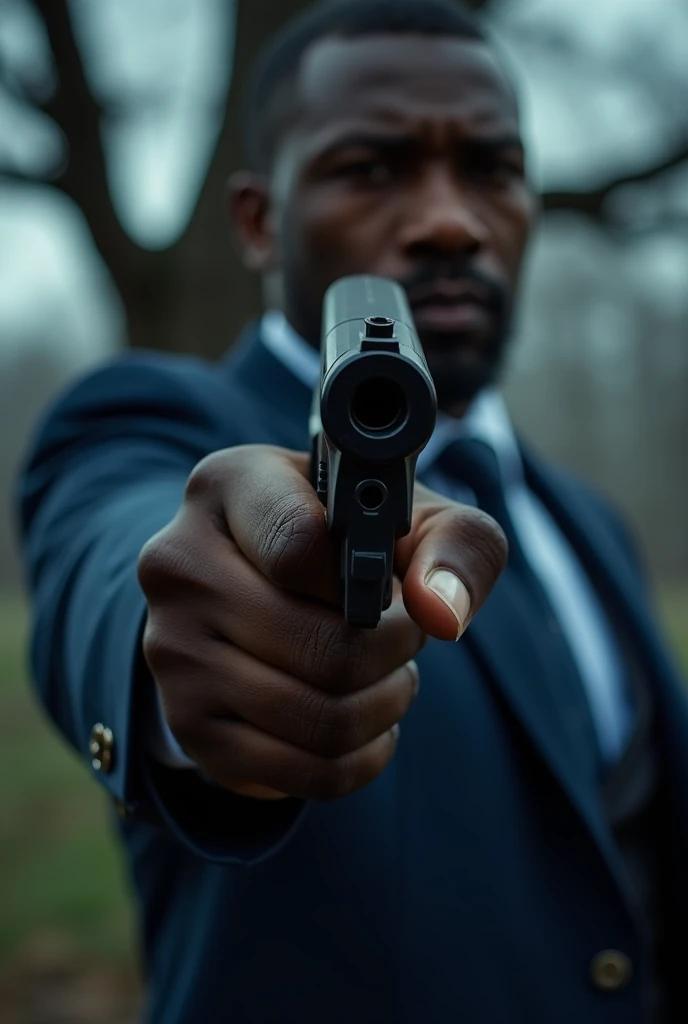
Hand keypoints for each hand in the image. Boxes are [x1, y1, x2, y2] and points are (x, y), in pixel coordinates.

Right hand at [137, 446, 505, 800]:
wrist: (261, 587)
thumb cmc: (348, 542)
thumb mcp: (413, 517)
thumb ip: (453, 544)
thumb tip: (441, 613)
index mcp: (228, 486)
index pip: (300, 546)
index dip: (369, 581)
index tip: (386, 584)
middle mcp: (180, 563)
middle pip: (322, 647)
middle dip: (394, 651)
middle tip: (405, 636)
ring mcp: (173, 650)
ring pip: (320, 718)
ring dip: (385, 704)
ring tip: (391, 675)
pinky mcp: (189, 726)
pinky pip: (304, 773)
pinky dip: (362, 757)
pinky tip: (368, 723)